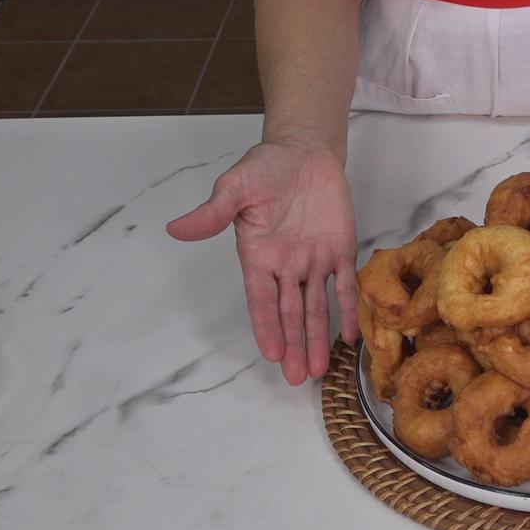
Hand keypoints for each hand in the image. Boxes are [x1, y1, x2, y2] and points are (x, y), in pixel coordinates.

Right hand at [167, 138, 358, 383]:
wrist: (303, 152)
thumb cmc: (266, 168)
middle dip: (295, 344)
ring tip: (321, 368)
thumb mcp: (235, 186)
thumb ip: (213, 211)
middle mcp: (286, 267)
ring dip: (319, 337)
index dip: (267, 326)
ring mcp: (314, 262)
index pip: (262, 299)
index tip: (273, 354)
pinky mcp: (341, 251)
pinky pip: (345, 285)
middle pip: (290, 313)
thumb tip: (177, 229)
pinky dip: (349, 309)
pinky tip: (352, 336)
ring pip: (316, 307)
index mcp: (258, 256)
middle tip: (298, 377)